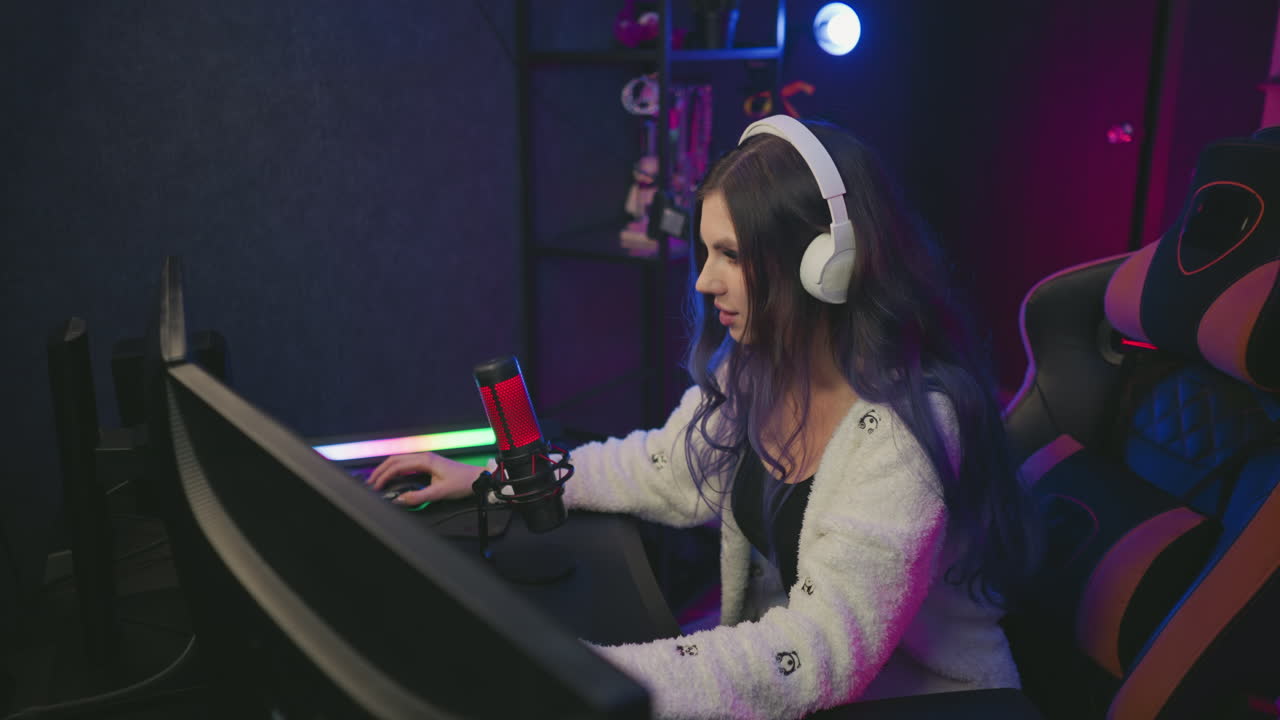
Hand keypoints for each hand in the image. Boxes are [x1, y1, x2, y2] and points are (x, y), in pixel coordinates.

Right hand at [366, 452, 481, 506]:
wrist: (478, 478)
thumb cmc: (462, 482)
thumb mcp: (439, 493)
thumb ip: (418, 497)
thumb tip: (400, 500)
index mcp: (425, 460)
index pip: (397, 466)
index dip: (384, 476)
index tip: (375, 486)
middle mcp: (424, 457)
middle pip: (395, 460)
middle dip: (381, 471)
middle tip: (370, 483)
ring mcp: (426, 459)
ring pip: (400, 461)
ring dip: (387, 470)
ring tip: (377, 480)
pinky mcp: (429, 464)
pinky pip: (407, 465)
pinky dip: (396, 470)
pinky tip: (392, 478)